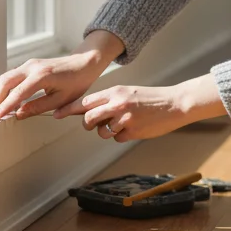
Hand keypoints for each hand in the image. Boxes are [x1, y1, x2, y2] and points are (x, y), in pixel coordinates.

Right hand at [0, 30, 123, 120]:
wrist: (84, 63)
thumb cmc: (77, 82)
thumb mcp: (61, 99)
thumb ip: (39, 107)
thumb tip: (19, 114)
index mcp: (42, 76)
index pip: (17, 93)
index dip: (5, 107)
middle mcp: (32, 67)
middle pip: (5, 82)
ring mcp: (29, 64)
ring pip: (6, 77)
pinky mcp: (29, 65)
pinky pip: (12, 76)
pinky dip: (6, 88)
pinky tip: (8, 100)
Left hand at [74, 84, 196, 142]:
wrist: (175, 104)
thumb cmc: (151, 98)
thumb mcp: (128, 93)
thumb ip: (109, 100)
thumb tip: (88, 111)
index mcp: (115, 92)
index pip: (85, 102)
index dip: (68, 109)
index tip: (55, 114)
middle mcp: (117, 104)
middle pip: (88, 118)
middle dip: (88, 124)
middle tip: (94, 124)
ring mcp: (124, 119)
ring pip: (101, 132)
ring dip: (107, 131)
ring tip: (123, 124)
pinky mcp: (132, 132)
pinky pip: (117, 138)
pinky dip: (123, 136)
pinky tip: (135, 127)